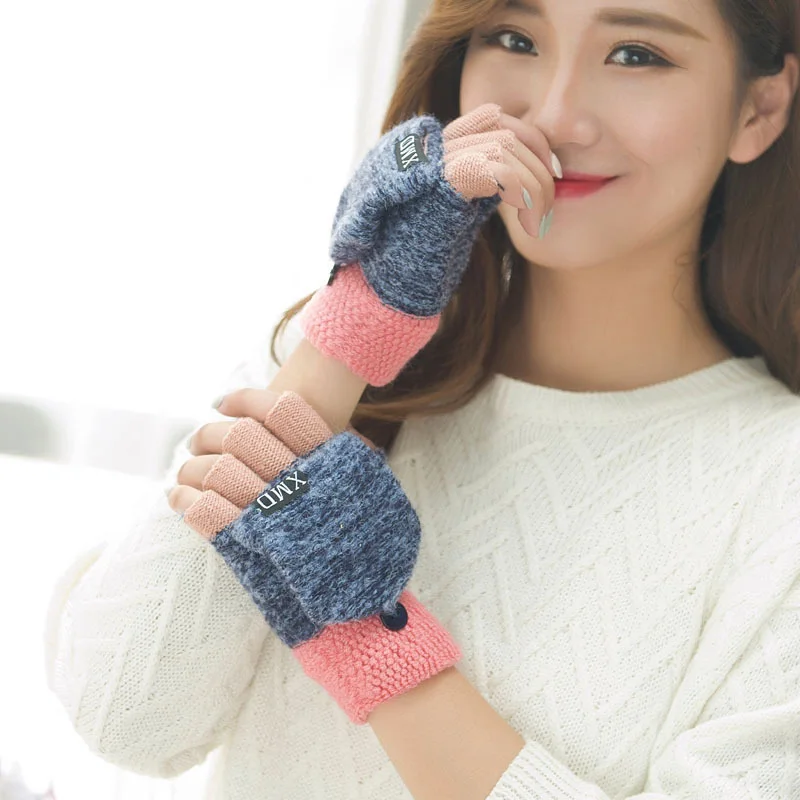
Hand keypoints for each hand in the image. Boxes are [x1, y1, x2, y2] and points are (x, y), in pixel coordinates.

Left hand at [165, 387, 461, 723]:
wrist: (360, 614)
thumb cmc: (367, 552)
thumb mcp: (371, 494)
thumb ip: (349, 461)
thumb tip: (327, 432)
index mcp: (329, 463)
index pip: (281, 409)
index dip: (247, 400)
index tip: (225, 403)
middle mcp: (298, 482)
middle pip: (242, 436)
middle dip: (211, 432)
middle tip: (198, 438)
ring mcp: (270, 514)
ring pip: (215, 470)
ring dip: (191, 467)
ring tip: (184, 471)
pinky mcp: (246, 547)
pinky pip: (203, 510)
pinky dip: (184, 500)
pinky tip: (179, 499)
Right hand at [297, 103, 559, 387]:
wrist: (380, 295)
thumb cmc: (410, 268)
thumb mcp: (445, 221)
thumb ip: (469, 194)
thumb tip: (512, 182)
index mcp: (426, 154)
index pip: (487, 120)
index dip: (524, 140)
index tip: (545, 175)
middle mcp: (424, 149)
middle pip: (501, 124)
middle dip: (537, 157)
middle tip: (550, 198)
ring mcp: (428, 162)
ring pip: (505, 144)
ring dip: (536, 180)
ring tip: (542, 217)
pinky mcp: (438, 183)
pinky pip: (497, 167)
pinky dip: (524, 191)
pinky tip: (530, 220)